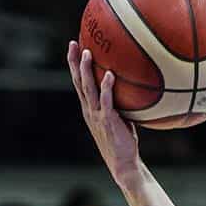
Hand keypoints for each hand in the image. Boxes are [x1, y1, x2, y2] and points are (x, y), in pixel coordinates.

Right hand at [68, 41, 143, 185]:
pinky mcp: (108, 121)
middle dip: (74, 62)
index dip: (74, 65)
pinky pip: (106, 101)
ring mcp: (97, 115)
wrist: (123, 163)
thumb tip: (133, 83)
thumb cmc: (123, 140)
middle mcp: (89, 109)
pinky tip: (110, 75)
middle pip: (78, 81)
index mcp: (89, 108)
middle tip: (73, 43)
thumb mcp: (119, 117)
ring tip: (88, 53)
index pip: (78, 82)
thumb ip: (120, 101)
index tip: (74, 46)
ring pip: (88, 89)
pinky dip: (107, 88)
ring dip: (87, 71)